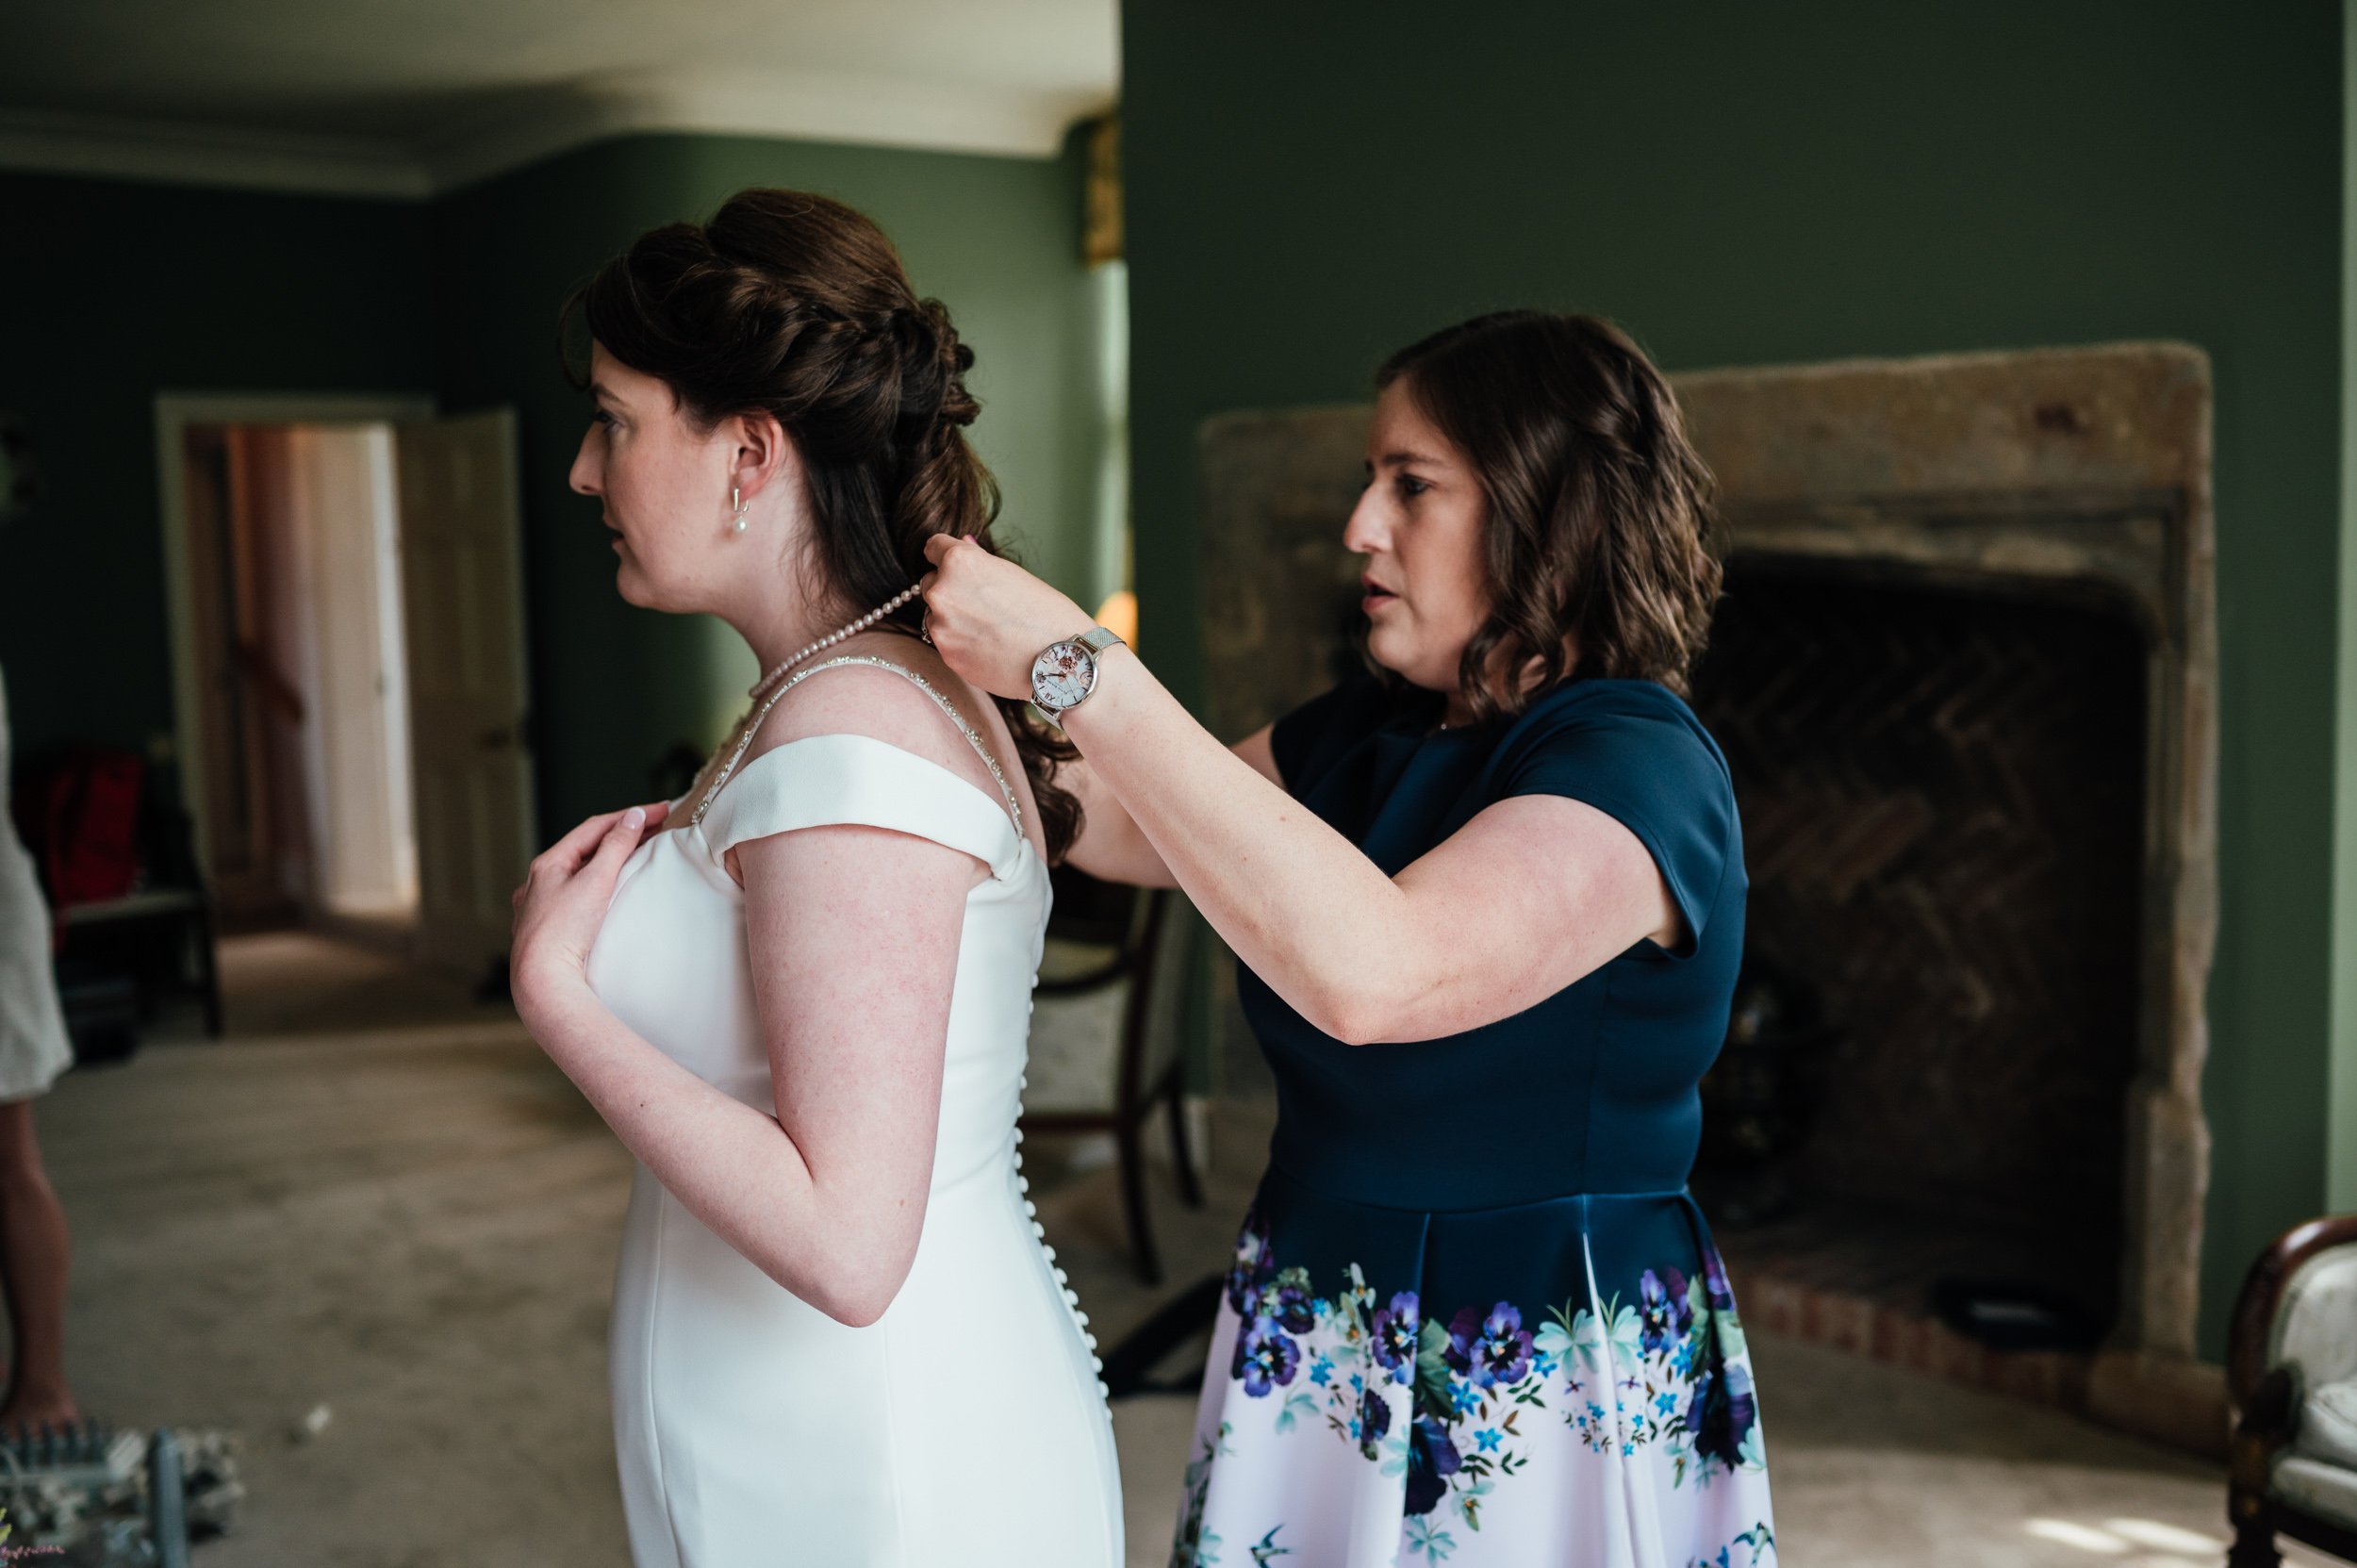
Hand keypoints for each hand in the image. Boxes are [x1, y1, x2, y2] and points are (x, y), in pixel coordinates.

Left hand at [510, 800, 670, 1024]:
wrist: (543, 983)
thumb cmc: (565, 932)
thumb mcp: (596, 881)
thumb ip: (616, 846)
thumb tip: (633, 817)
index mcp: (548, 864)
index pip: (594, 827)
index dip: (631, 815)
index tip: (663, 811)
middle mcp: (538, 883)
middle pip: (585, 849)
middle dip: (620, 836)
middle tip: (657, 829)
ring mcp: (538, 909)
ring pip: (576, 875)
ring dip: (606, 861)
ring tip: (634, 856)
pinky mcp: (546, 933)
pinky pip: (572, 899)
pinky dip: (594, 888)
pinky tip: (604, 896)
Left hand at [918, 534, 1091, 700]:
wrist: (1061, 661)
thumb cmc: (1046, 613)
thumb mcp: (1013, 574)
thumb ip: (979, 563)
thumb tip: (960, 547)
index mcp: (960, 562)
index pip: (933, 547)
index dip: (948, 556)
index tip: (957, 566)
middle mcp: (943, 592)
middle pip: (931, 582)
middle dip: (951, 589)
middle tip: (983, 603)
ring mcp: (941, 627)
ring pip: (936, 615)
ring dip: (953, 618)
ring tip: (990, 629)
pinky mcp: (947, 655)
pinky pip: (946, 641)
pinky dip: (961, 642)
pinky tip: (989, 646)